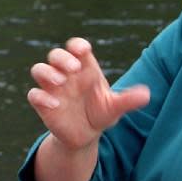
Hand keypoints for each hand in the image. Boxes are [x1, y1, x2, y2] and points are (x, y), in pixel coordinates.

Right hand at [27, 37, 149, 151]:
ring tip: (60, 82)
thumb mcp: (115, 108)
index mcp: (84, 68)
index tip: (84, 50)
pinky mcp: (43, 104)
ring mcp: (52, 88)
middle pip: (55, 55)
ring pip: (39, 69)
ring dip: (47, 72)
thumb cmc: (101, 113)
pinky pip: (34, 94)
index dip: (77, 45)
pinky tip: (55, 105)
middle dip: (62, 58)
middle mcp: (66, 74)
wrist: (86, 135)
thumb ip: (128, 100)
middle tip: (74, 69)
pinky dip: (41, 97)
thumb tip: (147, 95)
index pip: (76, 47)